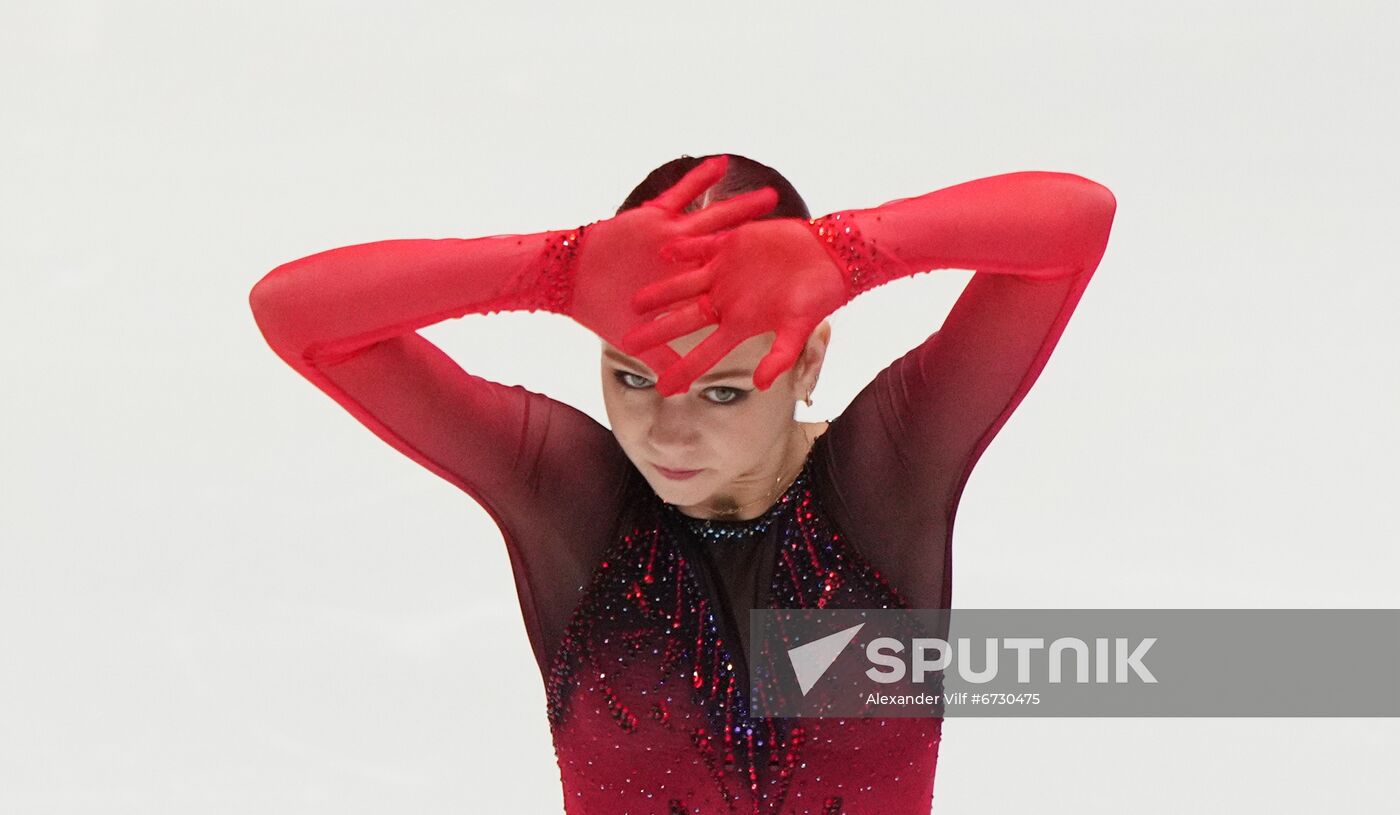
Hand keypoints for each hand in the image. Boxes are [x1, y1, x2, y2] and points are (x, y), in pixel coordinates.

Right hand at [570, 156, 778, 374]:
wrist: (571, 281)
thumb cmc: (603, 311)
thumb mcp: (641, 341)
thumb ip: (668, 358)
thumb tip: (687, 389)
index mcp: (692, 292)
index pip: (732, 290)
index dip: (760, 289)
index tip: (791, 287)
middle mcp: (688, 264)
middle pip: (733, 252)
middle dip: (762, 245)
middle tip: (797, 234)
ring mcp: (673, 239)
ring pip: (715, 221)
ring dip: (740, 209)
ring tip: (771, 196)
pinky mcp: (655, 218)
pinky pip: (681, 194)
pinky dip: (699, 180)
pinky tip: (721, 163)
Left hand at [618, 217, 849, 395]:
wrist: (830, 256)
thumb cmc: (818, 296)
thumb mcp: (799, 330)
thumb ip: (780, 357)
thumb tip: (760, 386)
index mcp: (740, 325)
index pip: (705, 353)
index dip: (684, 370)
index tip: (662, 389)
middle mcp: (727, 302)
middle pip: (684, 321)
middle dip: (657, 333)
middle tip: (627, 346)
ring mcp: (725, 274)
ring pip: (684, 286)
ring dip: (661, 293)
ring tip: (634, 302)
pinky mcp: (730, 246)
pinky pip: (700, 248)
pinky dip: (683, 250)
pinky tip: (663, 251)